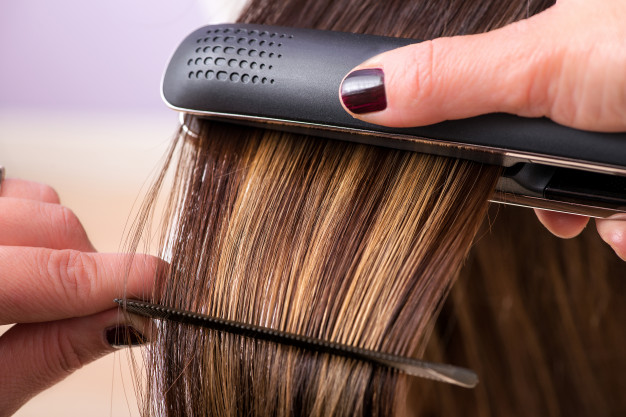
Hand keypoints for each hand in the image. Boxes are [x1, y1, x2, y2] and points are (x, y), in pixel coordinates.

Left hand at [0, 178, 159, 415]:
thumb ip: (50, 352)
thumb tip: (125, 320)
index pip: (41, 272)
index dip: (111, 278)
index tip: (160, 283)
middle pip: (46, 222)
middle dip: (90, 266)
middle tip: (107, 310)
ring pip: (34, 198)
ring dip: (65, 243)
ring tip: (52, 291)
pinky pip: (13, 189)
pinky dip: (37, 223)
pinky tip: (27, 262)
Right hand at [339, 0, 625, 259]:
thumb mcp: (542, 65)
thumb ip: (451, 81)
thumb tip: (365, 86)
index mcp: (558, 52)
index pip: (489, 105)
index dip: (484, 154)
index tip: (491, 178)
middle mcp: (596, 84)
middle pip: (545, 159)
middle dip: (554, 198)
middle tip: (563, 210)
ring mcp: (615, 122)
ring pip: (594, 192)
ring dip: (605, 218)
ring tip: (620, 217)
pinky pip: (624, 208)